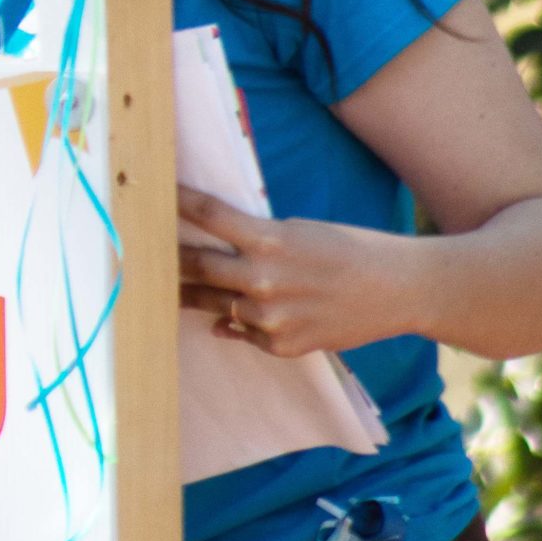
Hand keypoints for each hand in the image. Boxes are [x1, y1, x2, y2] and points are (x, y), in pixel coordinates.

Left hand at [177, 186, 425, 358]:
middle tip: (143, 250)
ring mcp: (270, 317)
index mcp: (269, 240)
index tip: (154, 196)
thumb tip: (216, 247)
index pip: (208, 215)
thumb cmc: (349, 250)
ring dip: (189, 295)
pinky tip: (223, 319)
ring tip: (167, 288)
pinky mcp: (281, 345)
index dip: (177, 203)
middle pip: (196, 265)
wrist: (398, 289)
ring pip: (211, 304)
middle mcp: (263, 279)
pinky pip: (242, 332)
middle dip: (168, 258)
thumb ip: (256, 241)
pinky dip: (234, 323)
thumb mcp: (300, 231)